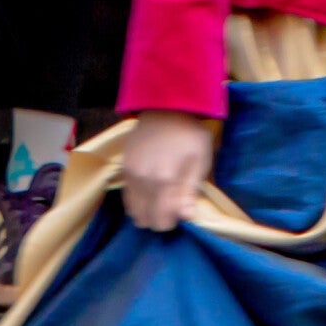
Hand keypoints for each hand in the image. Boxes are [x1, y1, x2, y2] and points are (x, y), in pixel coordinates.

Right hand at [119, 109, 214, 231]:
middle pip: (145, 220)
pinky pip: (127, 196)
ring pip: (133, 211)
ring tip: (159, 196)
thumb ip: (191, 191)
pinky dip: (137, 199)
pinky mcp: (124, 166)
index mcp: (164, 180)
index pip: (162, 221)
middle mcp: (143, 180)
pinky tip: (149, 188)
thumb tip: (185, 217)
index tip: (180, 209)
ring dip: (146, 210)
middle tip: (171, 204)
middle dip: (159, 218)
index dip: (172, 221)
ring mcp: (131, 173)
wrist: (166, 104)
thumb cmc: (190, 134)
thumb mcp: (201, 160)